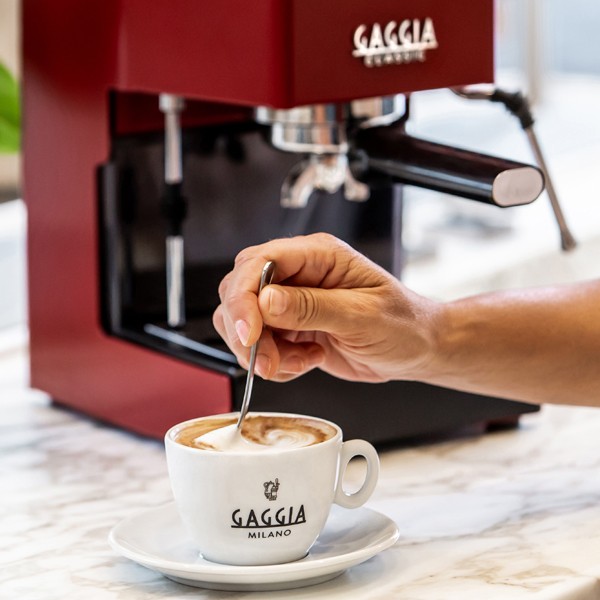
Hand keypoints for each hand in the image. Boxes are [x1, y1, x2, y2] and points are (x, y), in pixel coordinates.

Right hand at [213, 233, 440, 382]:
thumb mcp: (362, 315)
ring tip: (300, 361)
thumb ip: (312, 307)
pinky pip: (261, 344)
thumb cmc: (403, 324)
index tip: (249, 333)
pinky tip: (307, 360)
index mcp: (319, 255)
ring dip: (261, 351)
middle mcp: (300, 273)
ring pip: (244, 321)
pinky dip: (276, 362)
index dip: (244, 297)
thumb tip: (265, 301)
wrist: (417, 350)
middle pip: (241, 290)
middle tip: (266, 361)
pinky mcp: (291, 327)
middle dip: (246, 330)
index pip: (260, 262)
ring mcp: (293, 301)